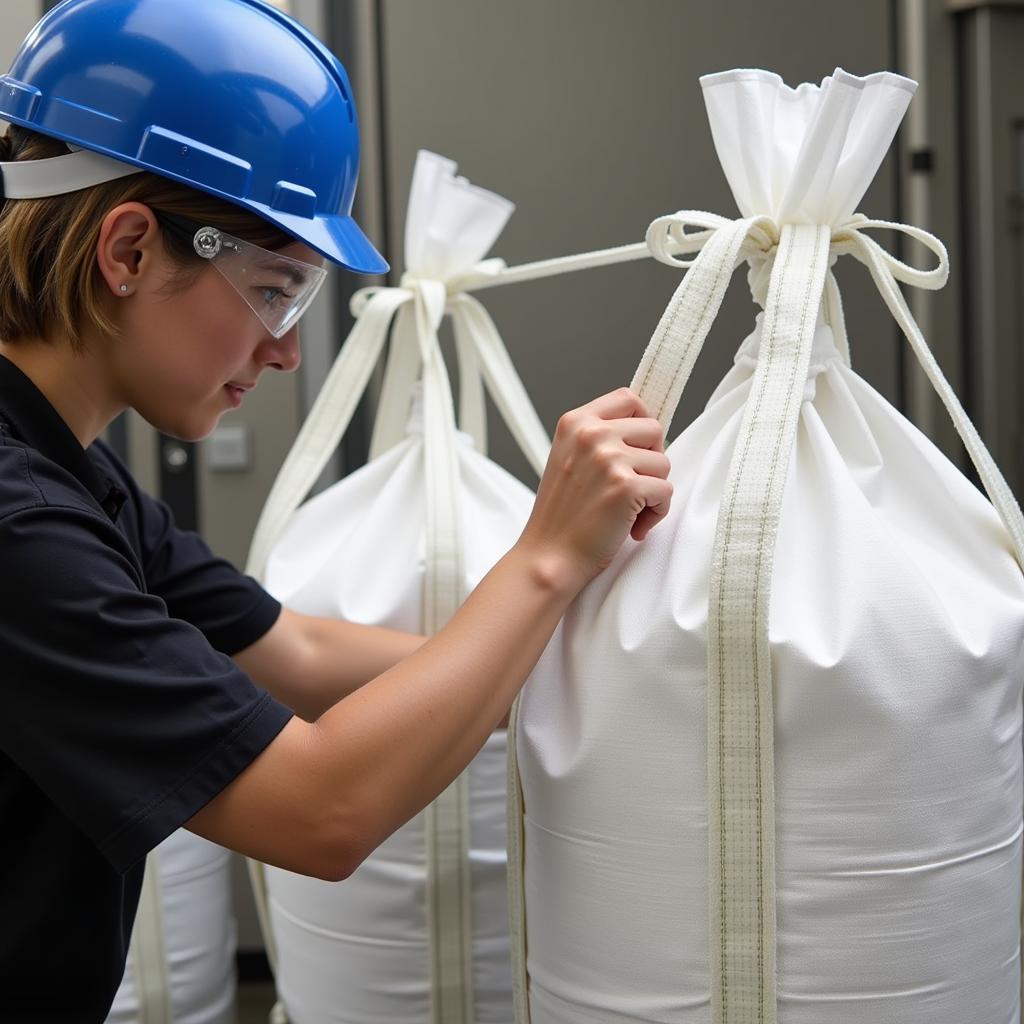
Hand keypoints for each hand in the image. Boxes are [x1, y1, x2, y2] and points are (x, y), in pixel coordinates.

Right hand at [517, 387, 671, 590]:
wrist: (549, 556)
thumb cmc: (562, 515)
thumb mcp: (568, 458)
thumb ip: (599, 437)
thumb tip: (647, 428)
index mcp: (576, 422)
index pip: (628, 399)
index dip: (642, 423)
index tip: (639, 447)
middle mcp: (591, 434)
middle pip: (653, 429)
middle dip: (650, 460)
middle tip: (631, 485)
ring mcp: (609, 459)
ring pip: (663, 463)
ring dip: (653, 491)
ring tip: (627, 510)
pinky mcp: (627, 486)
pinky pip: (666, 492)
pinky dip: (656, 514)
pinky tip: (632, 526)